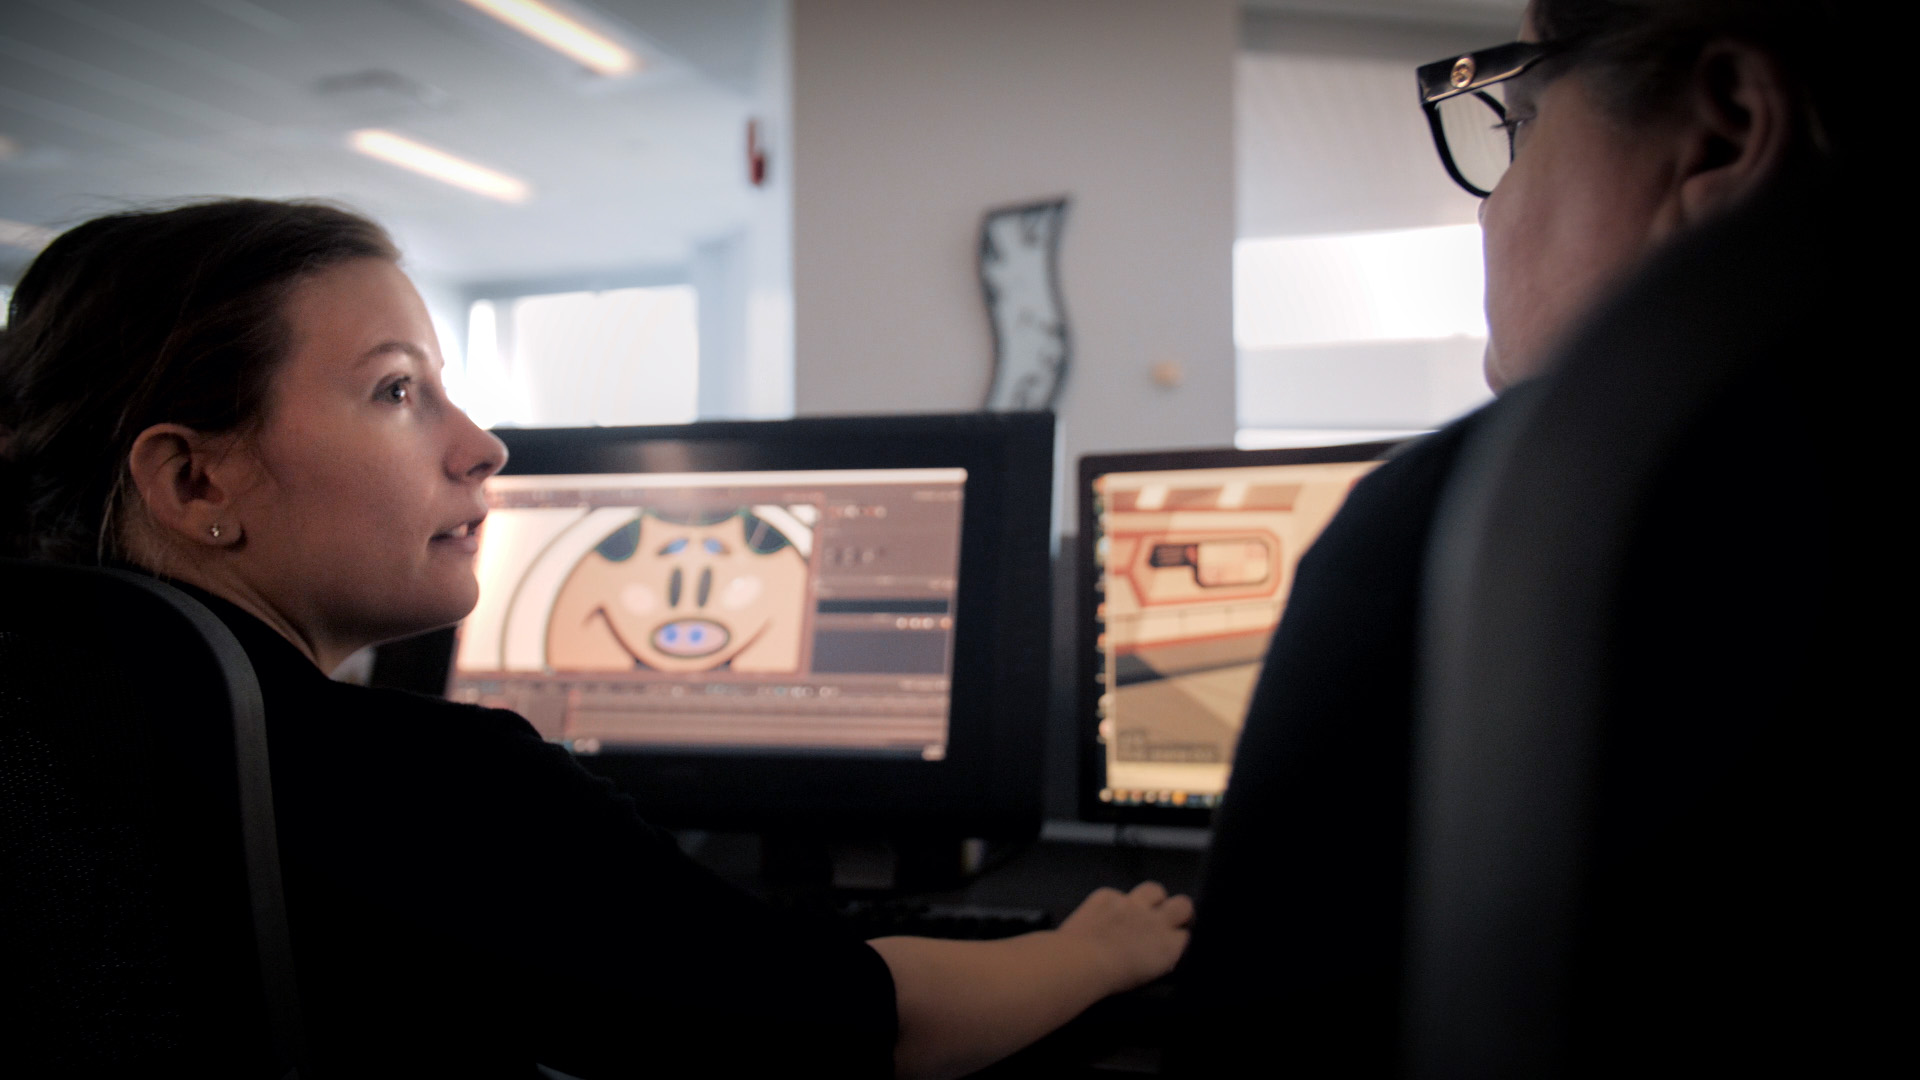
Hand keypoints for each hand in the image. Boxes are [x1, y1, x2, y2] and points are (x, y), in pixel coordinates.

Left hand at [1055, 881, 1193, 994]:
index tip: (1174, 943)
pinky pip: (1117, 894)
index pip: (1188, 935)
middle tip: (1167, 920)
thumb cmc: (1112, 982)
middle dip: (1178, 911)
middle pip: (1184, 905)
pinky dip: (1114, 903)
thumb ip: (1160, 961)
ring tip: (1140, 910)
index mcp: (1169, 946)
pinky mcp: (1107, 895)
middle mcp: (1155, 920)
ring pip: (1154, 889)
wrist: (1080, 963)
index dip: (1181, 938)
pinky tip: (1104, 914)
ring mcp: (1131, 903)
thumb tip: (1162, 955)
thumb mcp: (1146, 978)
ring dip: (1151, 899)